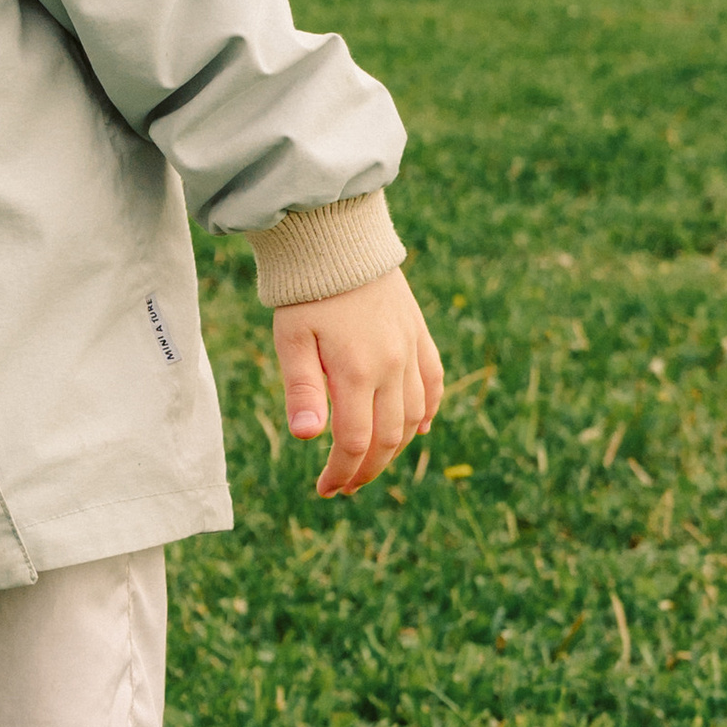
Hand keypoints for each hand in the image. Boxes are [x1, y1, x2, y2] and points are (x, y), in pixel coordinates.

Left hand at [272, 271, 444, 499]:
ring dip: (394, 448)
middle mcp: (393, 366)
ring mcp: (411, 350)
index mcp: (357, 371)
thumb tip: (307, 438)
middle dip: (366, 469)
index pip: (356, 441)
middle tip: (342, 486)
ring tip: (369, 463)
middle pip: (388, 437)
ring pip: (414, 417)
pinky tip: (417, 430)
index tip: (325, 489)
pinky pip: (434, 383)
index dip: (342, 472)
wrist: (338, 237)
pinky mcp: (419, 334)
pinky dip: (428, 412)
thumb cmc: (306, 291)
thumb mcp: (292, 339)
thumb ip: (302, 389)